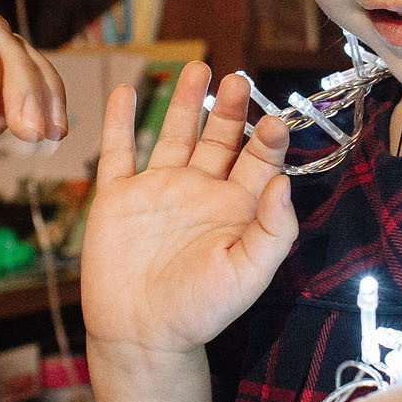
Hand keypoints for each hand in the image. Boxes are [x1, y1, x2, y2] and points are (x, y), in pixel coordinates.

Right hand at [80, 64, 296, 360]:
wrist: (140, 335)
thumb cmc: (199, 311)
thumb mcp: (247, 274)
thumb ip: (273, 230)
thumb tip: (283, 182)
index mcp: (235, 209)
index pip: (258, 162)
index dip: (268, 139)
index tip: (273, 122)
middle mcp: (199, 193)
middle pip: (220, 139)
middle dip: (230, 108)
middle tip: (239, 78)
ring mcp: (158, 191)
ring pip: (174, 134)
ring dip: (185, 102)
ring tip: (197, 67)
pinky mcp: (119, 197)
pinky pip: (119, 151)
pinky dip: (120, 121)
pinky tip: (124, 91)